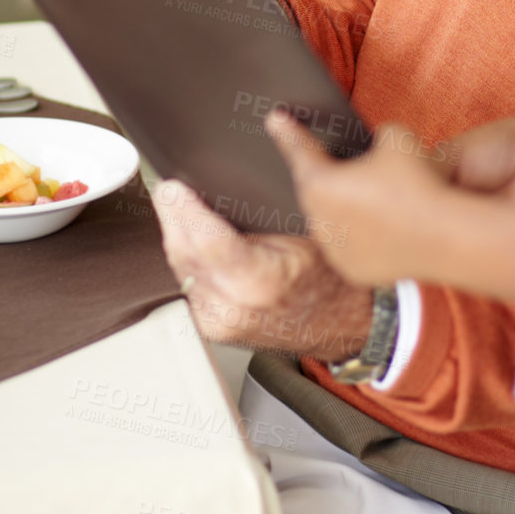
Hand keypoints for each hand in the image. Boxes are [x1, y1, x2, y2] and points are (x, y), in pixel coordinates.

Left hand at [153, 179, 374, 358]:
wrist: (346, 324)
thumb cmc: (336, 279)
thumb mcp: (307, 233)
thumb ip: (262, 215)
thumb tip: (221, 185)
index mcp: (260, 281)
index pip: (205, 240)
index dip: (182, 209)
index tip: (172, 187)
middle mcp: (234, 307)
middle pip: (183, 254)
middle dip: (171, 217)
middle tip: (169, 190)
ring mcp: (220, 322)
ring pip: (181, 270)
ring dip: (177, 238)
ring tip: (180, 211)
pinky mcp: (213, 328)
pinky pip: (189, 286)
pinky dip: (188, 262)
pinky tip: (195, 245)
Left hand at [267, 113, 514, 301]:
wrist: (443, 236)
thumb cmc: (417, 182)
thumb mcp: (395, 137)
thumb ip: (373, 137)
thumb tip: (374, 147)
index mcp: (320, 183)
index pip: (299, 151)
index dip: (288, 133)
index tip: (275, 119)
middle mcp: (318, 219)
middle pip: (314, 191)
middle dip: (326, 177)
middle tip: (343, 166)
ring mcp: (333, 250)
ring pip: (330, 223)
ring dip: (342, 210)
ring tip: (372, 200)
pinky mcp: (352, 271)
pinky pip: (349, 248)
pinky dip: (358, 237)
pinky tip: (381, 227)